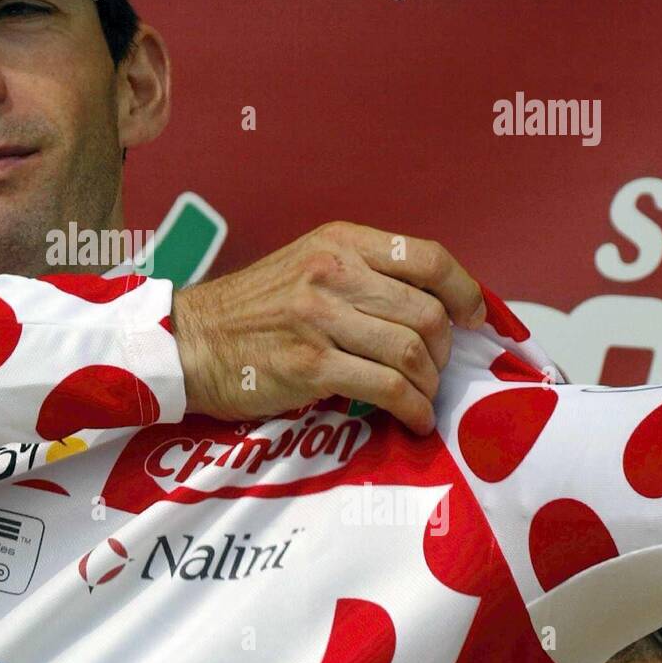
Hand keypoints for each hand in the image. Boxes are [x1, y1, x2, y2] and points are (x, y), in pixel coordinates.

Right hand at [171, 221, 486, 434]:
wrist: (188, 342)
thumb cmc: (250, 312)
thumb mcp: (305, 267)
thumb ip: (362, 276)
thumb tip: (432, 306)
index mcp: (338, 242)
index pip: (428, 257)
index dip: (464, 291)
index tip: (474, 317)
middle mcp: (332, 272)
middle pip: (426, 313)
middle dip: (443, 352)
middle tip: (433, 371)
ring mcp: (320, 318)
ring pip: (411, 352)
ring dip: (428, 385)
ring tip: (421, 399)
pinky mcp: (310, 364)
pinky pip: (387, 388)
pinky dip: (411, 409)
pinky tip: (411, 420)